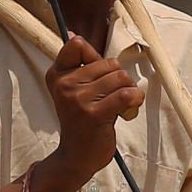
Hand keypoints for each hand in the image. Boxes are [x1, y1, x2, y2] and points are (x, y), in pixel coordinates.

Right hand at [43, 34, 144, 184]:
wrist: (76, 156)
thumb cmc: (80, 120)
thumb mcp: (72, 90)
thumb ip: (78, 65)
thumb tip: (73, 34)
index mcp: (56, 75)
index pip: (77, 45)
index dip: (96, 58)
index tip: (97, 76)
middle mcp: (64, 85)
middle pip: (109, 62)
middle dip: (117, 78)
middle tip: (110, 97)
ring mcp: (78, 99)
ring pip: (120, 77)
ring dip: (127, 90)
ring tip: (117, 106)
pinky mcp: (94, 114)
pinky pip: (126, 94)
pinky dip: (135, 99)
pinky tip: (128, 110)